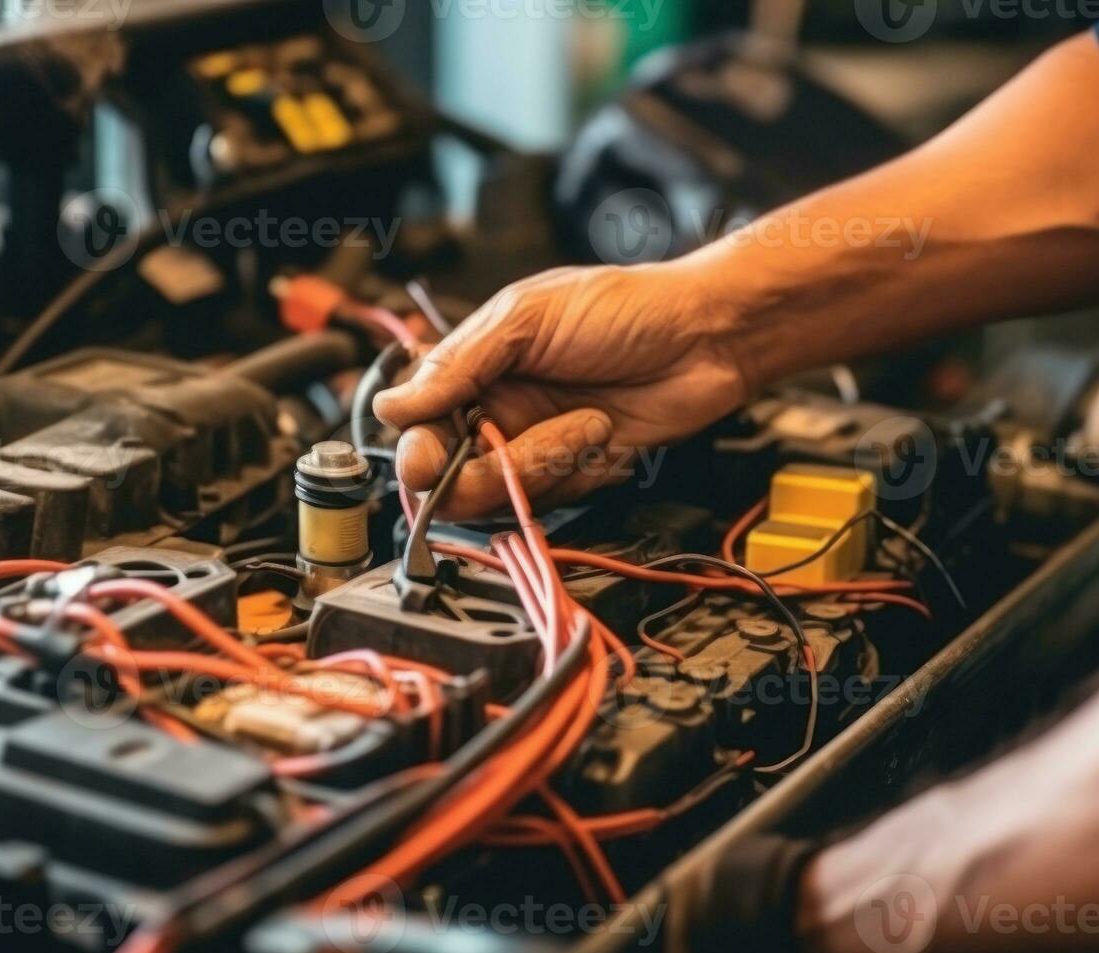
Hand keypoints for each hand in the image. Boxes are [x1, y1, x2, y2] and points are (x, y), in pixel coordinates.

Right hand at [374, 261, 752, 517]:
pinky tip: (603, 430)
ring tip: (585, 421)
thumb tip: (392, 405)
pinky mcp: (576, 472)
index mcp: (474, 367)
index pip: (415, 427)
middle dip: (478, 471)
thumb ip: (460, 362)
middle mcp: (498, 411)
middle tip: (510, 447)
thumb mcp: (529, 315)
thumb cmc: (626, 307)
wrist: (706, 336)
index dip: (418, 449)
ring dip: (539, 465)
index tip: (432, 453)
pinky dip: (575, 470)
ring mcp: (536, 445)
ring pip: (499, 495)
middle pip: (448, 477)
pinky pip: (550, 499)